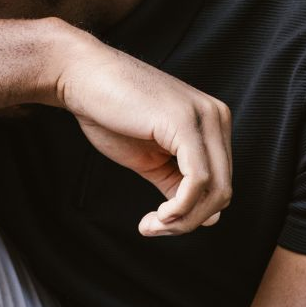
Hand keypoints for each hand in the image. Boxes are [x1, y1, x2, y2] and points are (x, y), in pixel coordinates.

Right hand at [47, 24, 232, 236]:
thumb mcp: (151, 159)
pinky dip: (180, 208)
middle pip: (223, 191)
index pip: (220, 183)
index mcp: (212, 124)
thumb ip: (178, 184)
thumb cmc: (110, 114)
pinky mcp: (185, 122)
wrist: (81, 77)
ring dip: (183, 220)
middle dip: (189, 221)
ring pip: (216, 190)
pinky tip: (158, 215)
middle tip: (153, 229)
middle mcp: (217, 118)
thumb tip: (208, 218)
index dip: (192, 215)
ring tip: (152, 225)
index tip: (157, 224)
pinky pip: (198, 181)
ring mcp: (205, 118)